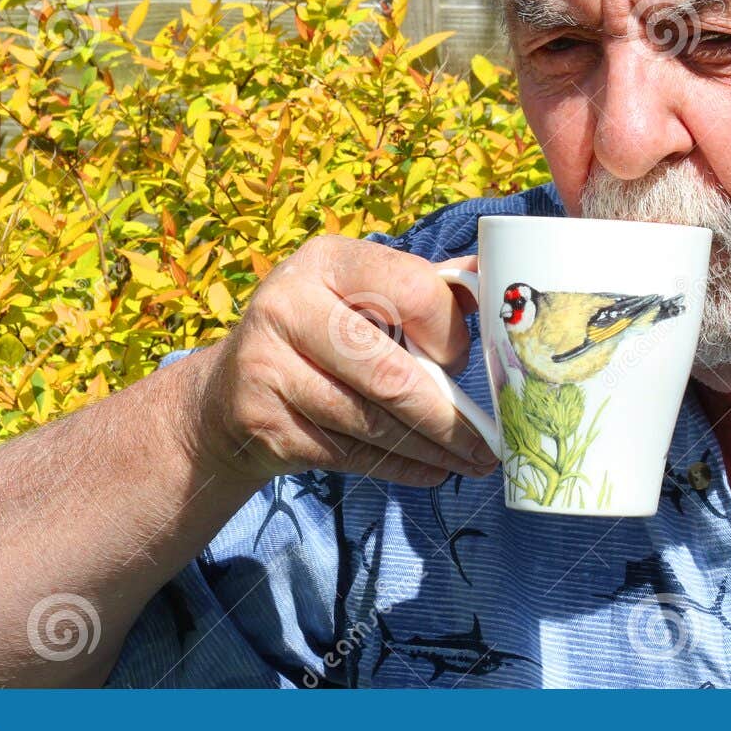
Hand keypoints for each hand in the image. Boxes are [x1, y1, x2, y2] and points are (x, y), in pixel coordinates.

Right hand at [189, 235, 499, 487]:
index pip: (412, 290)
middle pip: (389, 372)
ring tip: (473, 462)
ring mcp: (267, 366)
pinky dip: (399, 467)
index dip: (449, 333)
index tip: (464, 363)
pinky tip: (432, 471)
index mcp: (326, 260)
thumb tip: (499, 273)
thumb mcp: (364, 294)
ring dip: (431, 450)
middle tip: (489, 443)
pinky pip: (349, 454)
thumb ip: (425, 287)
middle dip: (448, 417)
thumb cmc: (321, 334)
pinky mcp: (263, 423)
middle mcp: (288, 305)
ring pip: (371, 422)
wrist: (230, 391)